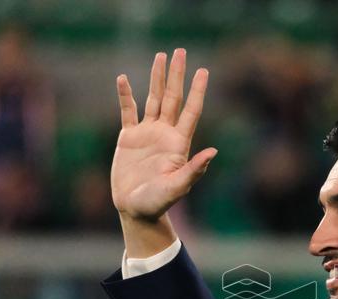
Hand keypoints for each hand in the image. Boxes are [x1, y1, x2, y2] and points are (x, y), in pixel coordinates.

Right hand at [111, 49, 216, 225]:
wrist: (135, 209)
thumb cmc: (158, 202)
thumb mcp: (178, 186)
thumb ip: (194, 169)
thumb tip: (214, 152)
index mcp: (179, 143)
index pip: (191, 110)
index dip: (197, 90)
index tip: (203, 70)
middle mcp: (165, 134)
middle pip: (173, 98)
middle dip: (177, 75)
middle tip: (180, 51)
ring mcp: (147, 134)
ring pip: (153, 99)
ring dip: (157, 78)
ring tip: (160, 56)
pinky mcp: (128, 138)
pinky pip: (127, 111)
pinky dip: (125, 95)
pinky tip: (123, 79)